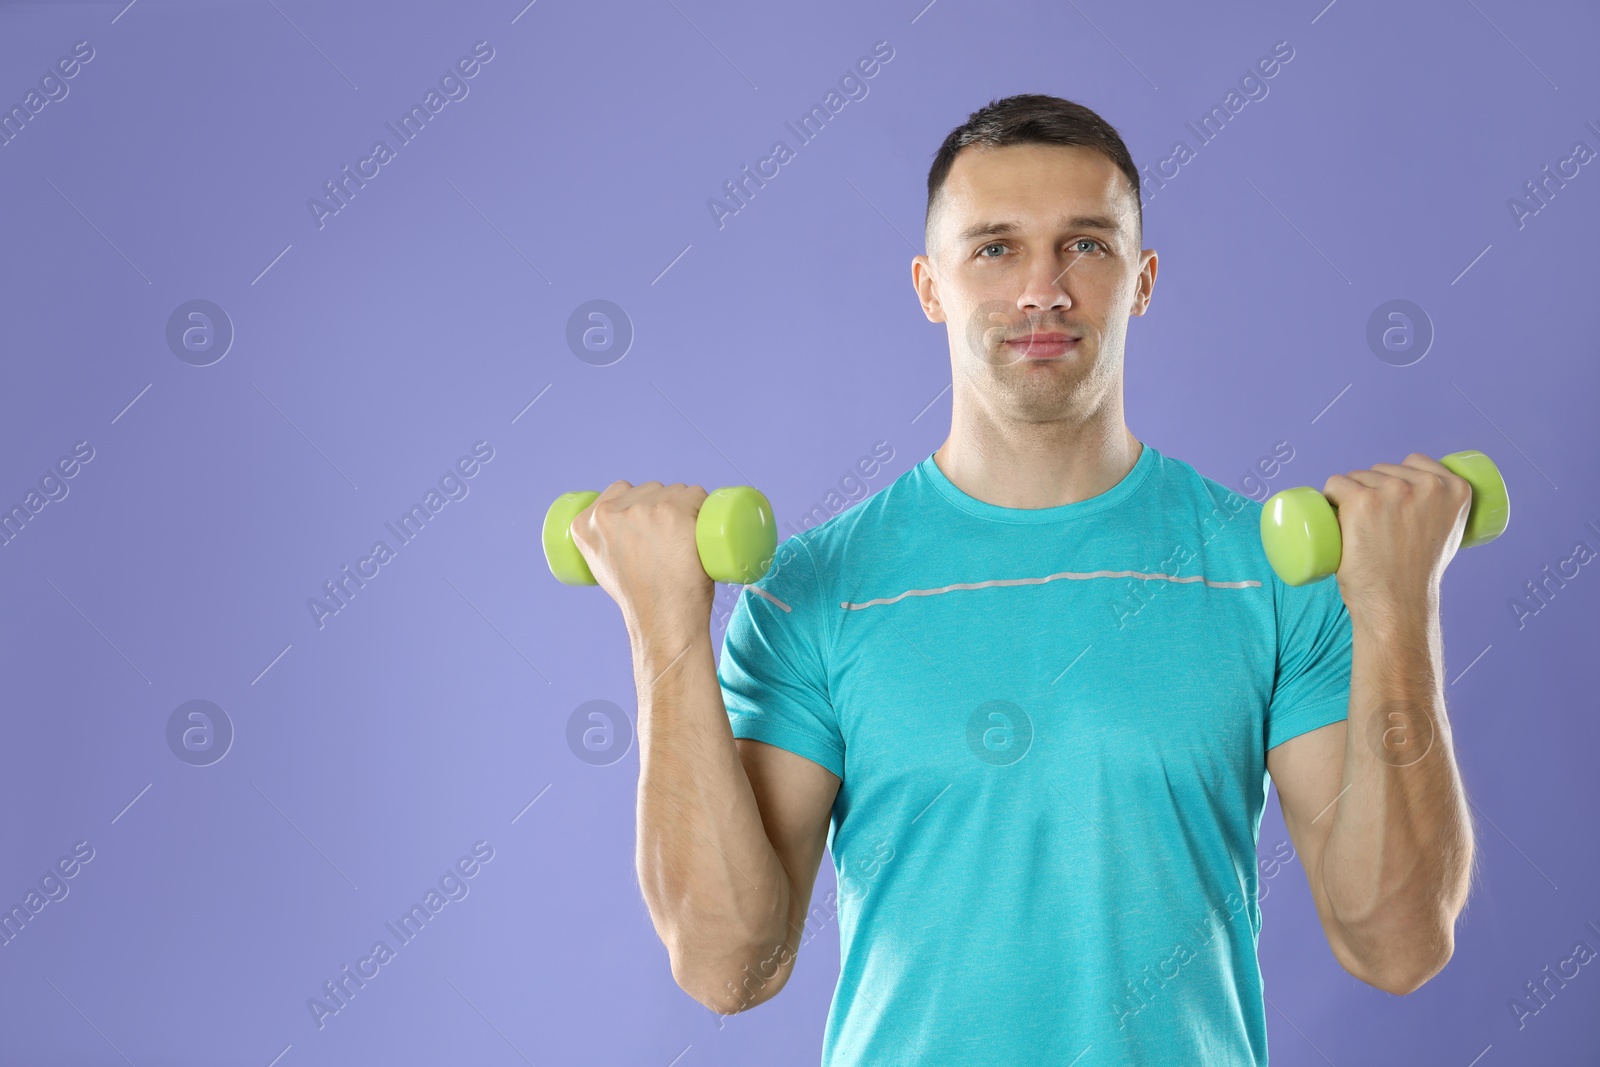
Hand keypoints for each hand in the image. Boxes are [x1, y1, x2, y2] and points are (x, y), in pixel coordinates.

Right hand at [569, 481, 714, 634]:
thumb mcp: (602, 567)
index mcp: (585, 523)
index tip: (649, 522)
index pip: (619, 490)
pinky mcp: (675, 512)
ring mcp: (644, 509)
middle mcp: (611, 512)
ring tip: (684, 542)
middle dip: (662, 506)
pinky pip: (697, 494)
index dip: (638, 502)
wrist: (664, 620)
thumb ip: (601, 541)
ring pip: (676, 491)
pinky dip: (704, 508)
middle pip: (650, 489)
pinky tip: (701, 527)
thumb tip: (617, 527)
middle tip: (670, 541)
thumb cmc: (640, 598)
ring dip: (685, 508)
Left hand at [1321, 453, 1473, 628]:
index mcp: (1455, 489)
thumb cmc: (1417, 575)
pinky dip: (1329, 496)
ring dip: (1348, 496)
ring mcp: (1393, 491)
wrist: (1397, 604)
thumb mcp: (1448, 535)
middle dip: (1371, 490)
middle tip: (1373, 527)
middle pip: (1381, 470)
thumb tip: (1429, 499)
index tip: (1389, 501)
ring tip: (1358, 529)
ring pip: (1356, 478)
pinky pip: (1335, 484)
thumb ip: (1443, 511)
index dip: (1396, 477)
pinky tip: (1331, 512)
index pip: (1414, 462)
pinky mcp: (1361, 501)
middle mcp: (1427, 485)